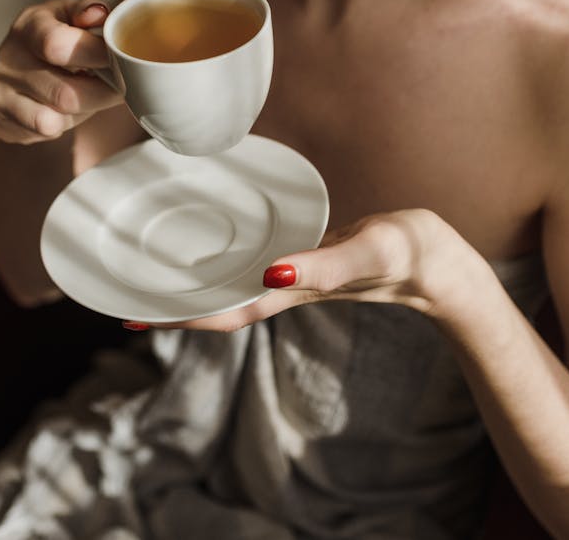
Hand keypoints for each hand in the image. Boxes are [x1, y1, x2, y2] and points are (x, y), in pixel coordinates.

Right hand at [0, 0, 121, 143]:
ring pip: (54, 120)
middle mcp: (7, 58)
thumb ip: (89, 11)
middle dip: (102, 94)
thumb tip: (98, 14)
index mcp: (29, 25)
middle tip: (119, 87)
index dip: (96, 57)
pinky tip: (64, 108)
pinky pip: (41, 132)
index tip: (119, 60)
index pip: (56, 46)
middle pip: (64, 94)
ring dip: (82, 111)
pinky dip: (62, 124)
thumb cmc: (57, 38)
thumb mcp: (72, 16)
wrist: (22, 67)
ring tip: (88, 95)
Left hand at [124, 209, 481, 332]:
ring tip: (159, 278)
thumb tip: (271, 273)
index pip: (225, 311)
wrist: (441, 264)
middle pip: (221, 306)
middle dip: (177, 308)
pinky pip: (260, 266)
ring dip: (199, 288)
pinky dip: (232, 265)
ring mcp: (299, 276)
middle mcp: (289, 287)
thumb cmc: (409, 255)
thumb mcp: (367, 253)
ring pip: (237, 287)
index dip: (181, 317)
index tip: (137, 316)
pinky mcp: (311, 259)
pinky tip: (222, 252)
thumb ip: (323, 266)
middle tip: (127, 300)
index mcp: (295, 290)